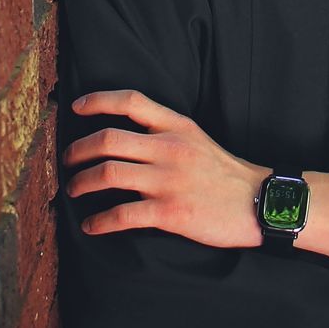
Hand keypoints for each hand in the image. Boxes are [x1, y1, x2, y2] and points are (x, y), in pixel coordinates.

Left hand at [64, 89, 267, 248]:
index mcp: (177, 126)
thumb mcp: (198, 139)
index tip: (77, 108)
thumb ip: (165, 132)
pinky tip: (91, 225)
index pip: (131, 101)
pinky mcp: (170, 212)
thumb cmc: (225, 174)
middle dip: (77, 150)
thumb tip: (125, 137)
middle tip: (68, 161)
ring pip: (108, 174)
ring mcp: (169, 180)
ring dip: (81, 183)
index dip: (98, 101)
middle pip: (108, 138)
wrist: (260, 203)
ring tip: (73, 190)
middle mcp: (170, 148)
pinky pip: (122, 214)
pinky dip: (99, 221)